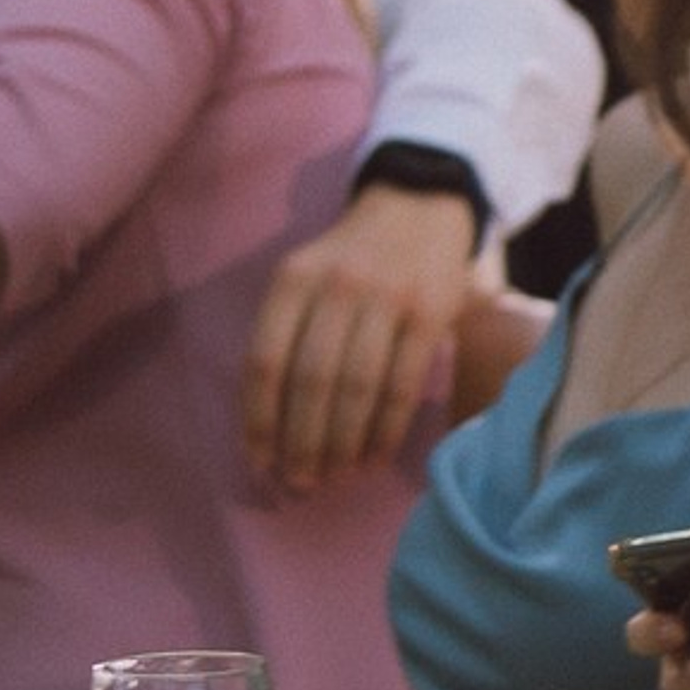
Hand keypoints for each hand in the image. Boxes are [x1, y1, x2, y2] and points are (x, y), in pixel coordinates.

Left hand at [241, 183, 471, 487]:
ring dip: (342, 446)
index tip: (260, 463)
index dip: (259, 421)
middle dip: (302, 445)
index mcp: (294, 279)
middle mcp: (337, 285)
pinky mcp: (430, 313)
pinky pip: (401, 386)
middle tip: (302, 483)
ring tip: (335, 477)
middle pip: (312, 382)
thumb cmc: (348, 260)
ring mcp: (387, 297)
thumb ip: (285, 335)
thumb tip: (267, 429)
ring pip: (357, 389)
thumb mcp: (304, 277)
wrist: (418, 206)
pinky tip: (372, 459)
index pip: (265, 361)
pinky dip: (384, 433)